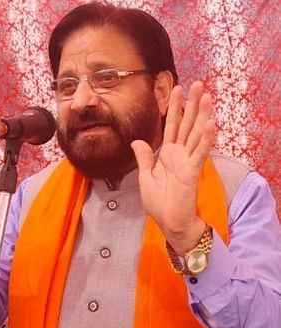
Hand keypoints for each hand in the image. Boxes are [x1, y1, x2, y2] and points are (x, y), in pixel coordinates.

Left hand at [131, 81, 213, 253]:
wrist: (168, 221)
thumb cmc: (159, 202)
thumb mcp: (145, 177)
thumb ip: (144, 158)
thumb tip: (137, 141)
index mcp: (168, 154)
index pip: (171, 126)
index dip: (174, 108)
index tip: (177, 89)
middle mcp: (180, 154)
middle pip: (187, 124)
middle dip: (192, 104)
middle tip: (198, 84)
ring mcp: (187, 161)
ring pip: (196, 134)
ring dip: (202, 115)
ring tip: (207, 97)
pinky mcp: (192, 171)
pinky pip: (200, 152)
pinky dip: (206, 138)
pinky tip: (211, 124)